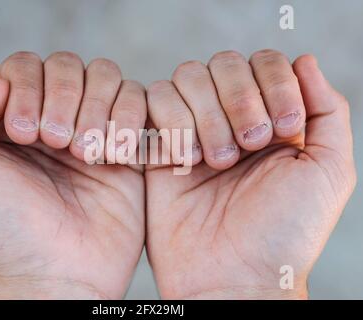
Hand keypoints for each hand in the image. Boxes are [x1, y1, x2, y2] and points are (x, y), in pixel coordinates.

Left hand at [0, 52, 146, 298]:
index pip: (26, 65)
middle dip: (65, 96)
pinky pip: (142, 103)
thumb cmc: (2, 231)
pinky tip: (115, 155)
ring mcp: (96, 130)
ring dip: (98, 108)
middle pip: (70, 64)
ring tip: (88, 155)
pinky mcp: (130, 147)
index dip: (27, 86)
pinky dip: (130, 118)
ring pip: (108, 76)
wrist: (56, 274)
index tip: (23, 136)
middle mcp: (57, 118)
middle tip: (59, 144)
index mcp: (16, 118)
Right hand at [145, 51, 355, 298]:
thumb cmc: (284, 231)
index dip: (274, 83)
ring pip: (187, 75)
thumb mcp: (328, 169)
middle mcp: (230, 117)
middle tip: (250, 145)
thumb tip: (304, 59)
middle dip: (239, 98)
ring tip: (217, 161)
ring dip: (206, 114)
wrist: (232, 276)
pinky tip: (186, 161)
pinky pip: (155, 99)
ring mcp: (192, 128)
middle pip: (224, 61)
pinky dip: (173, 122)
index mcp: (271, 117)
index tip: (283, 130)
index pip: (266, 61)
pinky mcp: (159, 144)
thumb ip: (326, 110)